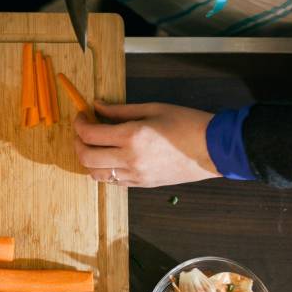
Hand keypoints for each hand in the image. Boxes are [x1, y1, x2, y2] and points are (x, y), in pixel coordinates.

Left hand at [74, 101, 219, 186]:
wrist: (214, 149)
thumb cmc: (187, 123)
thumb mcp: (152, 109)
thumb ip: (120, 110)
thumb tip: (97, 106)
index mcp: (132, 137)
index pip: (90, 135)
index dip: (79, 124)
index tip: (82, 116)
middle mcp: (130, 159)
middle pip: (86, 158)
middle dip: (78, 143)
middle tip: (83, 131)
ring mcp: (136, 175)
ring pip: (96, 174)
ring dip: (89, 160)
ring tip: (95, 145)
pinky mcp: (142, 184)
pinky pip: (113, 181)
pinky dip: (104, 170)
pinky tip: (110, 157)